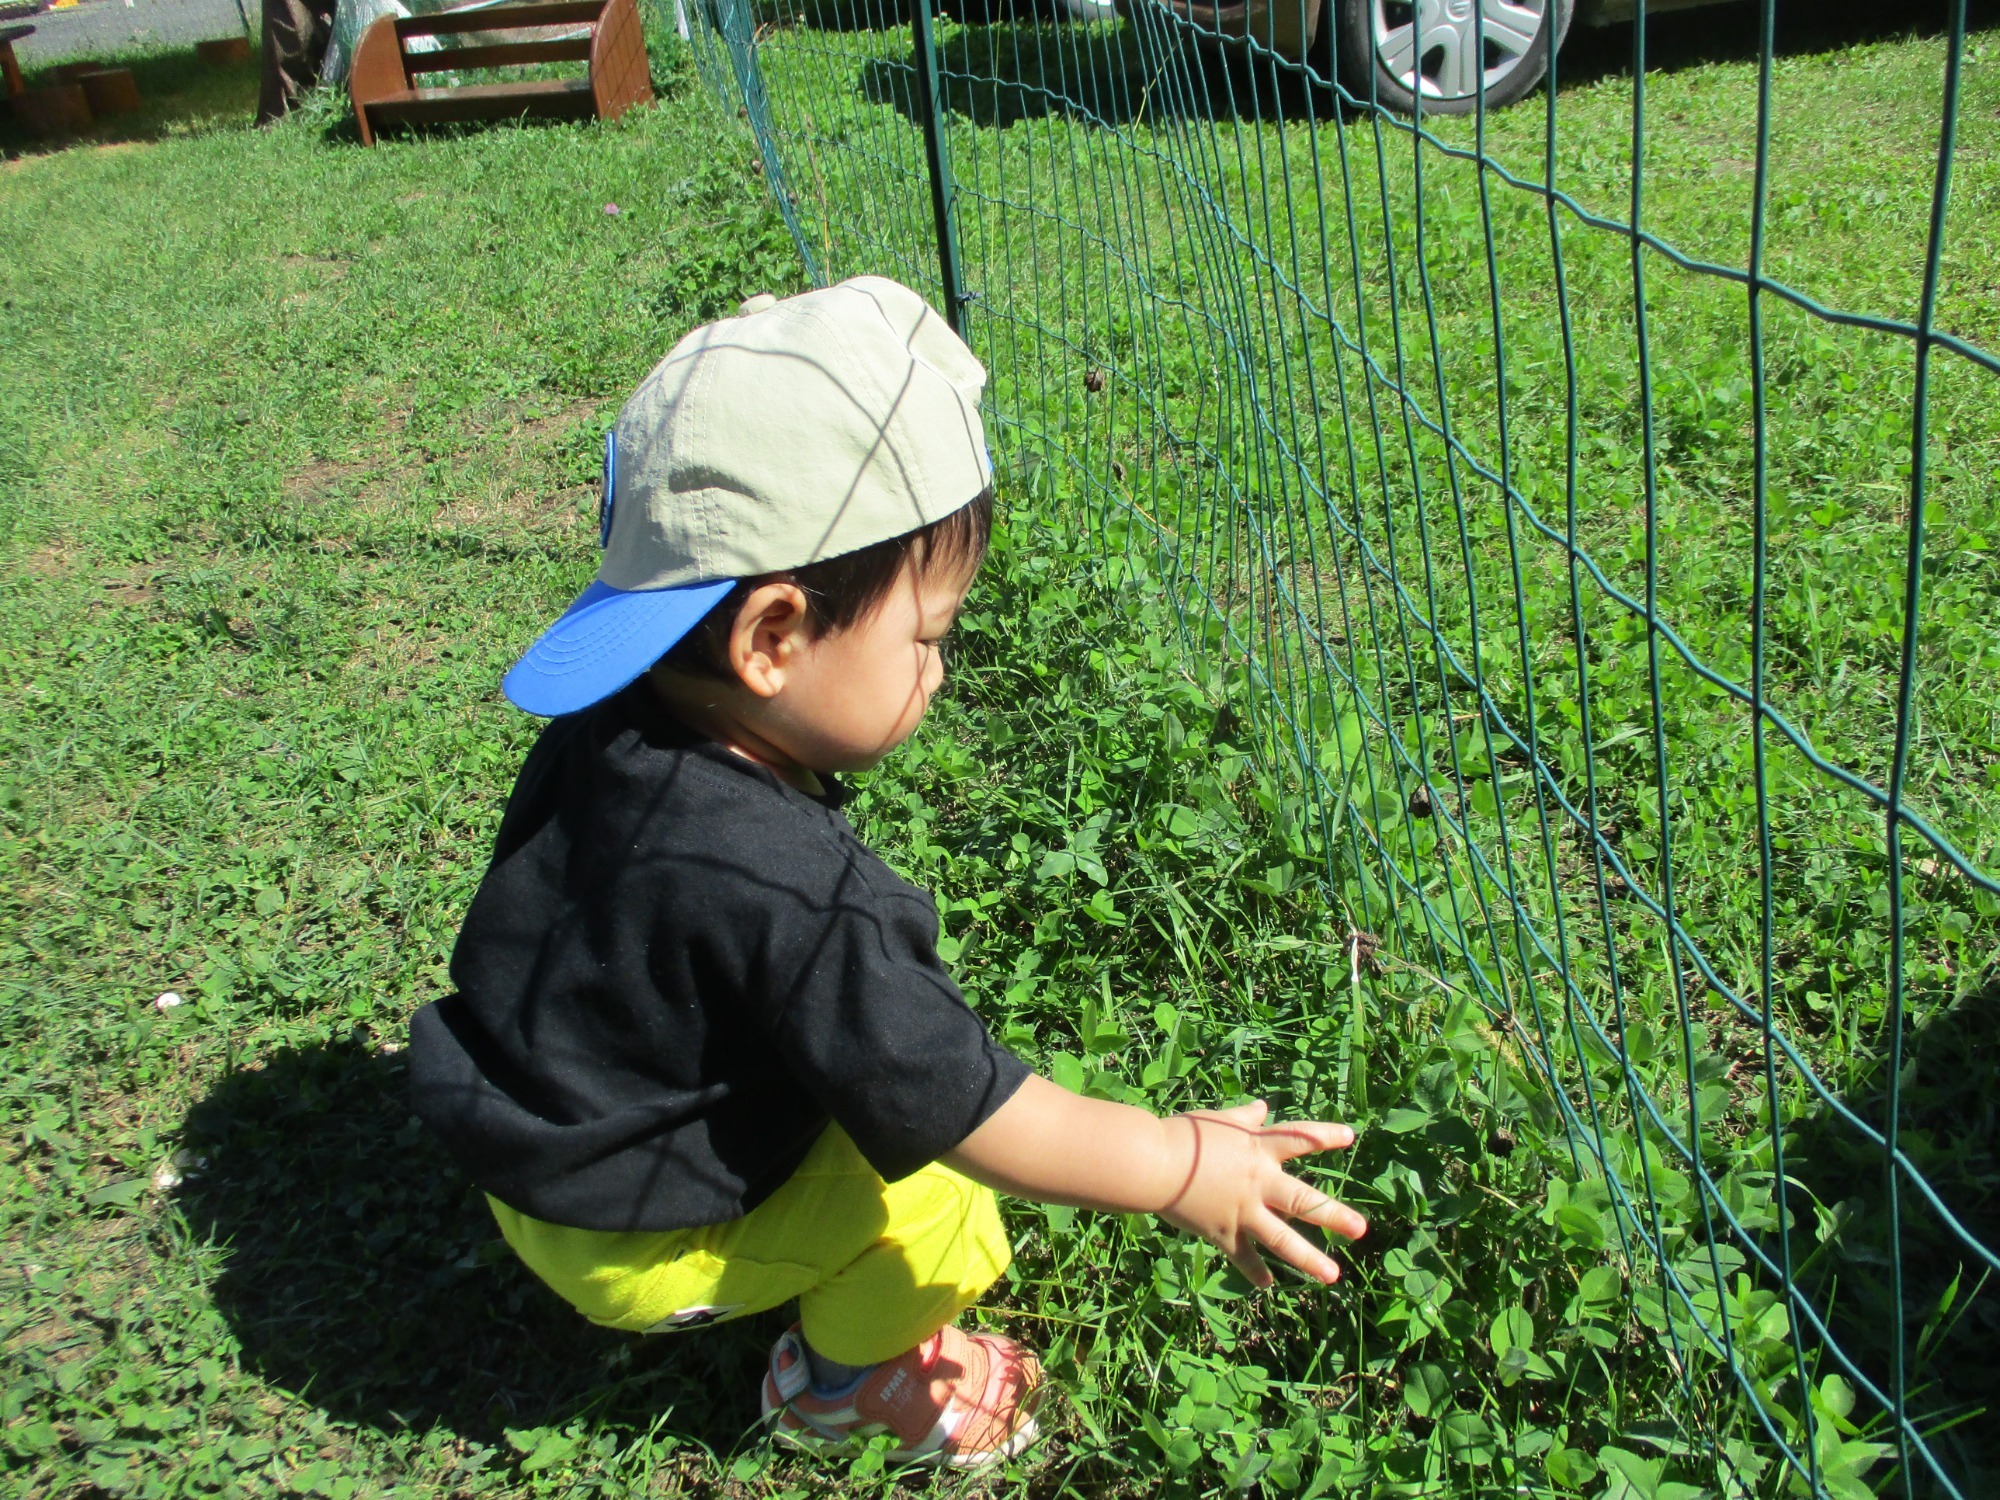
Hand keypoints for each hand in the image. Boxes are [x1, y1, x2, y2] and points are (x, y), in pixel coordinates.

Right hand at [1158, 1100, 1366, 1288]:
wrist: (1154, 1165)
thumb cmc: (1184, 1136)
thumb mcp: (1218, 1120)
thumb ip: (1245, 1117)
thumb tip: (1263, 1107)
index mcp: (1257, 1149)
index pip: (1298, 1139)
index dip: (1325, 1136)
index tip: (1350, 1136)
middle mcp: (1258, 1182)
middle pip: (1302, 1201)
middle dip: (1334, 1216)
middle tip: (1361, 1230)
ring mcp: (1243, 1211)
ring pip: (1282, 1239)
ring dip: (1309, 1259)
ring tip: (1333, 1275)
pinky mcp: (1224, 1233)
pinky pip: (1244, 1257)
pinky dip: (1256, 1272)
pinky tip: (1269, 1285)